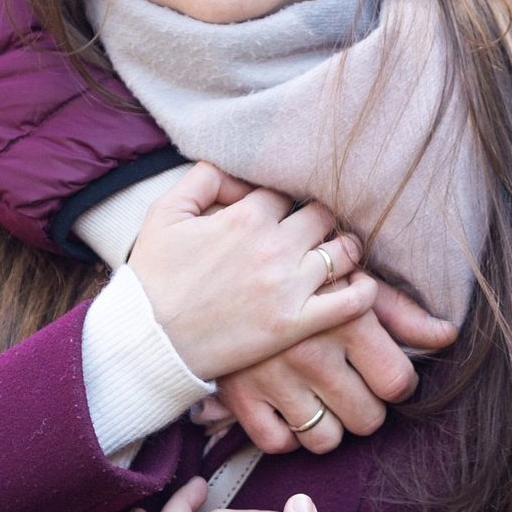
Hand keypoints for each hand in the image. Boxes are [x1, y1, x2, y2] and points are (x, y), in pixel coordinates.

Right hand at [126, 165, 377, 380]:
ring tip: (339, 255)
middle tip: (317, 232)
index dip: (286, 202)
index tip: (285, 214)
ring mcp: (286, 286)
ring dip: (345, 250)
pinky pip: (349, 302)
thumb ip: (203, 179)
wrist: (147, 340)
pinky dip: (364, 291)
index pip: (286, 192)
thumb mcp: (164, 212)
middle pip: (323, 216)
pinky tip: (362, 287)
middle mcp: (272, 246)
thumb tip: (239, 171)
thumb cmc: (152, 277)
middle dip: (321, 220)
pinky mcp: (293, 324)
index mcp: (244, 216)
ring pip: (343, 253)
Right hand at [207, 286, 457, 453]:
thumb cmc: (299, 270)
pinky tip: (289, 407)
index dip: (397, 383)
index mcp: (346, 320)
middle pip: (367, 419)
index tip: (385, 372)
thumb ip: (400, 311)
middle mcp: (311, 353)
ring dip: (329, 425)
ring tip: (322, 397)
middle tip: (351, 383)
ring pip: (325, 440)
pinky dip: (286, 433)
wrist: (222, 264)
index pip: (398, 384)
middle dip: (366, 406)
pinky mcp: (239, 395)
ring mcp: (273, 378)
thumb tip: (447, 336)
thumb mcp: (351, 278)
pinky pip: (278, 444)